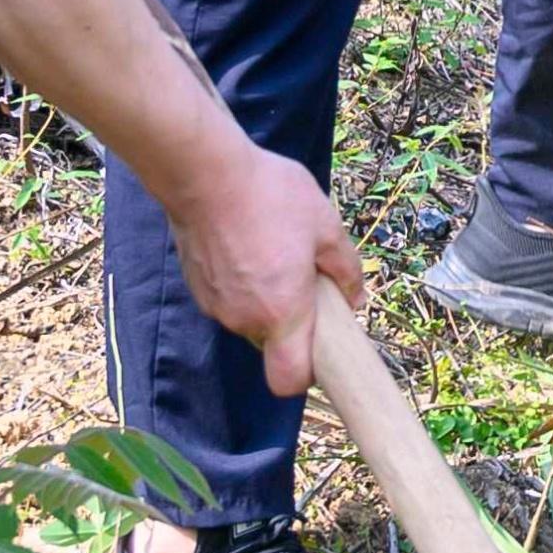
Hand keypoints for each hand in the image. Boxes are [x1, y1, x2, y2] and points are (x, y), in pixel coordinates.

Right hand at [164, 136, 366, 397]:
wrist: (203, 172)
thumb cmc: (269, 196)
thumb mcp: (325, 224)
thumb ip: (345, 268)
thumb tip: (354, 297)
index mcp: (283, 312)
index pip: (289, 380)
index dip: (307, 374)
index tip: (321, 347)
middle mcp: (245, 319)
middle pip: (273, 346)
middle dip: (292, 323)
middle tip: (303, 279)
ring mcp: (216, 305)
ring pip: (251, 320)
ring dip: (266, 300)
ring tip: (273, 251)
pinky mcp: (198, 287)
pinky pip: (230, 300)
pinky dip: (242, 285)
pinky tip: (247, 244)